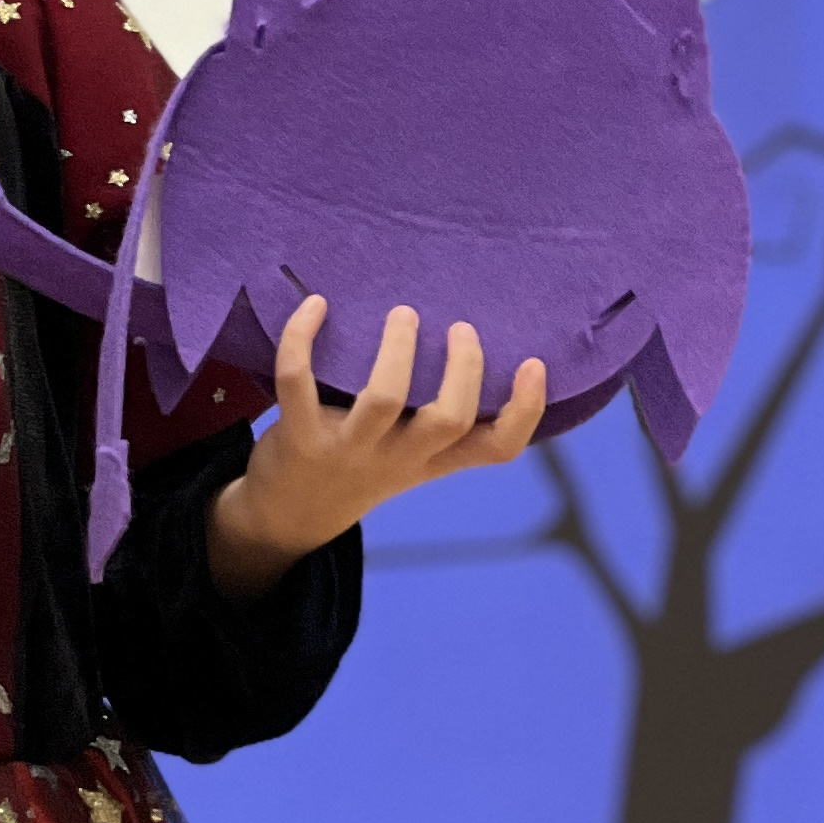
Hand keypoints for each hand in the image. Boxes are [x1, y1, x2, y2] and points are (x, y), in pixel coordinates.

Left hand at [206, 298, 548, 600]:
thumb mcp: (408, 456)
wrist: (289, 517)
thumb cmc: (359, 467)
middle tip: (460, 327)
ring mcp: (348, 450)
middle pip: (447, 420)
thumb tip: (471, 344)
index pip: (496, 449)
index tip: (534, 364)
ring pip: (383, 400)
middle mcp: (397, 458)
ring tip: (404, 313)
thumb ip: (437, 418)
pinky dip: (301, 339)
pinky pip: (298, 383)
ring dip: (397, 350)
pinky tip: (315, 305)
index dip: (525, 410)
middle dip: (462, 369)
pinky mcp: (299, 437)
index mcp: (431, 460)